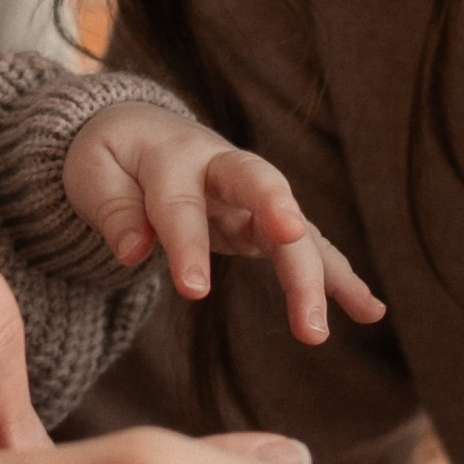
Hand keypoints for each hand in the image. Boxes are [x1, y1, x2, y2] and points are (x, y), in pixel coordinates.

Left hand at [62, 102, 385, 346]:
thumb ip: (113, 210)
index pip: (182, 202)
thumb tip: (133, 253)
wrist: (139, 131)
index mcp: (173, 154)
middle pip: (262, 191)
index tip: (194, 290)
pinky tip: (370, 311)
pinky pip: (309, 246)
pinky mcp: (270, 218)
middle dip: (283, 234)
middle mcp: (224, 166)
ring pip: (295, 225)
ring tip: (320, 332)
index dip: (188, 244)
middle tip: (290, 285)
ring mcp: (255, 191)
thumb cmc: (113, 158)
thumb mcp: (93, 175)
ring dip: (316, 275)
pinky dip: (339, 277)